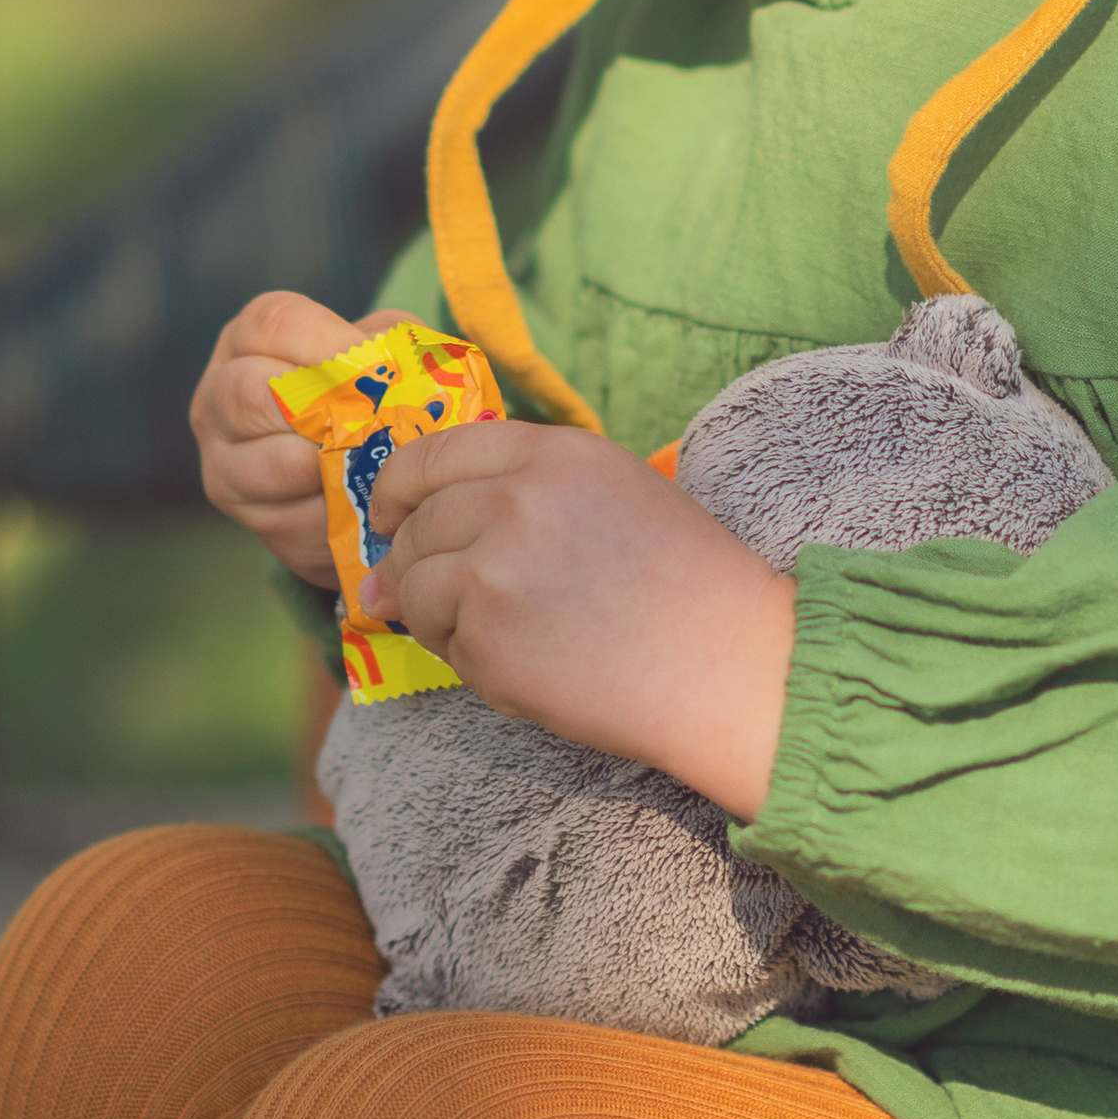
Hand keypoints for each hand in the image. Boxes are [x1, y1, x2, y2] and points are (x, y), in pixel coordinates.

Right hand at [188, 291, 405, 587]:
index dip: (326, 342)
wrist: (354, 463)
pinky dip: (339, 510)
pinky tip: (368, 497)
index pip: (272, 324)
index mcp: (246, 339)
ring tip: (376, 458)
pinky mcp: (250, 518)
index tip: (373, 368)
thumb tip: (390, 367)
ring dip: (333, 463)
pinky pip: (293, 519)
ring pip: (270, 464)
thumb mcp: (375, 350)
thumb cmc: (364, 390)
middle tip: (374, 419)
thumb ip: (388, 344)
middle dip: (323, 408)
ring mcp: (224, 462)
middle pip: (251, 394)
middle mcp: (218, 398)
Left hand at [363, 423, 795, 820]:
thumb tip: (412, 540)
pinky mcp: (489, 634)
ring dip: (431, 615)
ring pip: (415, 584)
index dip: (398, 486)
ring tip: (485, 638)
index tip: (388, 515)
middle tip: (420, 596)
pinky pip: (443, 643)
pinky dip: (465, 660)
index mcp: (557, 454)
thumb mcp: (616, 499)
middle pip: (418, 520)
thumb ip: (524, 498)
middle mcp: (519, 497)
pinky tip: (520, 667)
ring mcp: (497, 565)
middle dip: (409, 562)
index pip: (435, 451)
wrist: (729, 667)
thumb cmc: (687, 592)